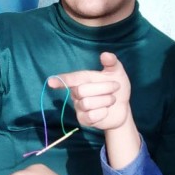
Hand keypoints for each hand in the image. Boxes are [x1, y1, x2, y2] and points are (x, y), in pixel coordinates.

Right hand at [51, 52, 140, 169]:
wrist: (123, 107)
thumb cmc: (116, 88)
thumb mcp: (117, 73)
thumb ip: (112, 62)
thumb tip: (105, 54)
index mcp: (83, 79)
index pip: (70, 79)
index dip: (60, 80)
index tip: (51, 82)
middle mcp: (77, 93)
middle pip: (81, 90)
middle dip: (103, 88)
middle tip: (115, 88)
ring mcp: (79, 107)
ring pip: (87, 103)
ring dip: (105, 100)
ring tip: (112, 100)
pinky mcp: (84, 120)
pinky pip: (91, 116)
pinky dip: (103, 112)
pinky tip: (106, 111)